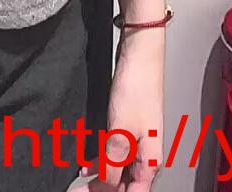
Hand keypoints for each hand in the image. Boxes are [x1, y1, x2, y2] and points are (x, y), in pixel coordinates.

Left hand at [95, 30, 164, 189]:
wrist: (140, 53)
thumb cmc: (137, 86)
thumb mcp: (121, 130)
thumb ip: (113, 162)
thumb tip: (107, 186)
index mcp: (150, 160)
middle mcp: (146, 154)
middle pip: (126, 184)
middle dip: (104, 190)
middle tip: (81, 191)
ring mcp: (138, 140)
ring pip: (119, 170)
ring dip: (101, 177)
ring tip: (81, 180)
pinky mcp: (128, 126)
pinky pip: (115, 153)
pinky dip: (102, 160)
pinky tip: (87, 163)